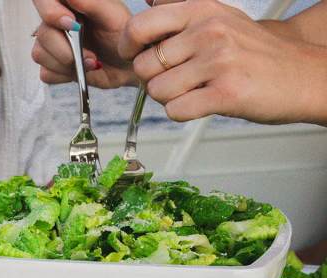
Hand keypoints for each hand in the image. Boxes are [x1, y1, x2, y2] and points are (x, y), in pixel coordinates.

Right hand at [31, 0, 135, 88]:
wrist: (127, 66)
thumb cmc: (122, 38)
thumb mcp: (112, 15)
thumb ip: (90, 2)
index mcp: (69, 5)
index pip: (43, 0)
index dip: (49, 11)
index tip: (70, 23)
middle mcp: (57, 24)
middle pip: (43, 33)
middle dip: (65, 47)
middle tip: (89, 52)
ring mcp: (52, 46)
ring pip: (40, 54)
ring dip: (67, 63)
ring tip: (90, 62)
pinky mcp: (52, 67)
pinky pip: (45, 73)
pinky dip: (65, 75)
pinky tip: (80, 71)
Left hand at [123, 0, 326, 123]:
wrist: (302, 75)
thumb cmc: (254, 52)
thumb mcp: (219, 18)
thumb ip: (181, 15)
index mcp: (201, 10)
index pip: (138, 26)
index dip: (128, 47)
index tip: (137, 56)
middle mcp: (209, 31)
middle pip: (143, 66)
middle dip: (153, 80)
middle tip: (179, 80)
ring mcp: (219, 60)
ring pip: (157, 91)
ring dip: (170, 98)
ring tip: (197, 90)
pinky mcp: (227, 92)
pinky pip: (176, 111)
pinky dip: (183, 113)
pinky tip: (204, 103)